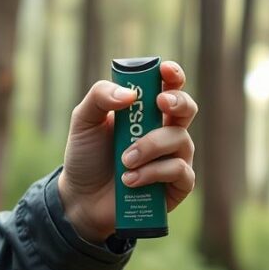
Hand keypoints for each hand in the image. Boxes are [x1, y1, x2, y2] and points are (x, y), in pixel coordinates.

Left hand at [58, 61, 197, 243]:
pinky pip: (179, 170)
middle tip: (159, 104)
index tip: (165, 71)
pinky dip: (153, 173)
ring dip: (150, 146)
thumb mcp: (84, 120)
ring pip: (180, 139)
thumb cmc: (86, 155)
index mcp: (147, 110)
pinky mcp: (178, 184)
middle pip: (187, 107)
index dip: (173, 74)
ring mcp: (174, 157)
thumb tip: (130, 94)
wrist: (81, 198)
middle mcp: (166, 130)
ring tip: (124, 161)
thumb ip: (100, 97)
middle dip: (178, 101)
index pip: (169, 86)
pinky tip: (130, 180)